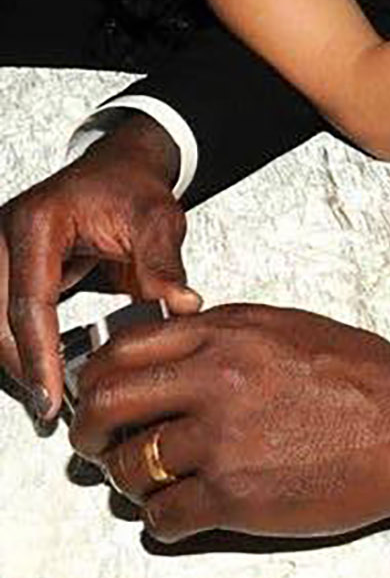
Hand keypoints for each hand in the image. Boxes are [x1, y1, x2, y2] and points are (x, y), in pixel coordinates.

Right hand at [0, 114, 198, 419]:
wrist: (121, 169)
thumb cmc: (134, 188)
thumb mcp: (157, 221)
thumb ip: (164, 265)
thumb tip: (183, 305)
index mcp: (38, 224)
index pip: (29, 303)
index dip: (39, 356)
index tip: (51, 397)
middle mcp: (7, 237)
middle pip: (0, 320)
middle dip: (23, 369)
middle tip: (51, 408)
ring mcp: (1, 253)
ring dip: (19, 361)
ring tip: (51, 396)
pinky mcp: (7, 269)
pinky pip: (4, 317)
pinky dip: (22, 346)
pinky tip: (46, 370)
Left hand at [69, 305, 389, 542]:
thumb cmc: (361, 376)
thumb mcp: (285, 326)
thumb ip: (224, 332)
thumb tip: (176, 347)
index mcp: (226, 335)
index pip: (124, 350)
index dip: (98, 377)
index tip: (98, 393)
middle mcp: (214, 381)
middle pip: (108, 405)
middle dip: (90, 431)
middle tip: (95, 445)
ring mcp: (221, 441)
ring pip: (129, 467)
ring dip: (129, 481)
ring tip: (147, 483)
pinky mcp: (234, 497)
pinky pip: (163, 517)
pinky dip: (162, 520)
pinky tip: (181, 512)